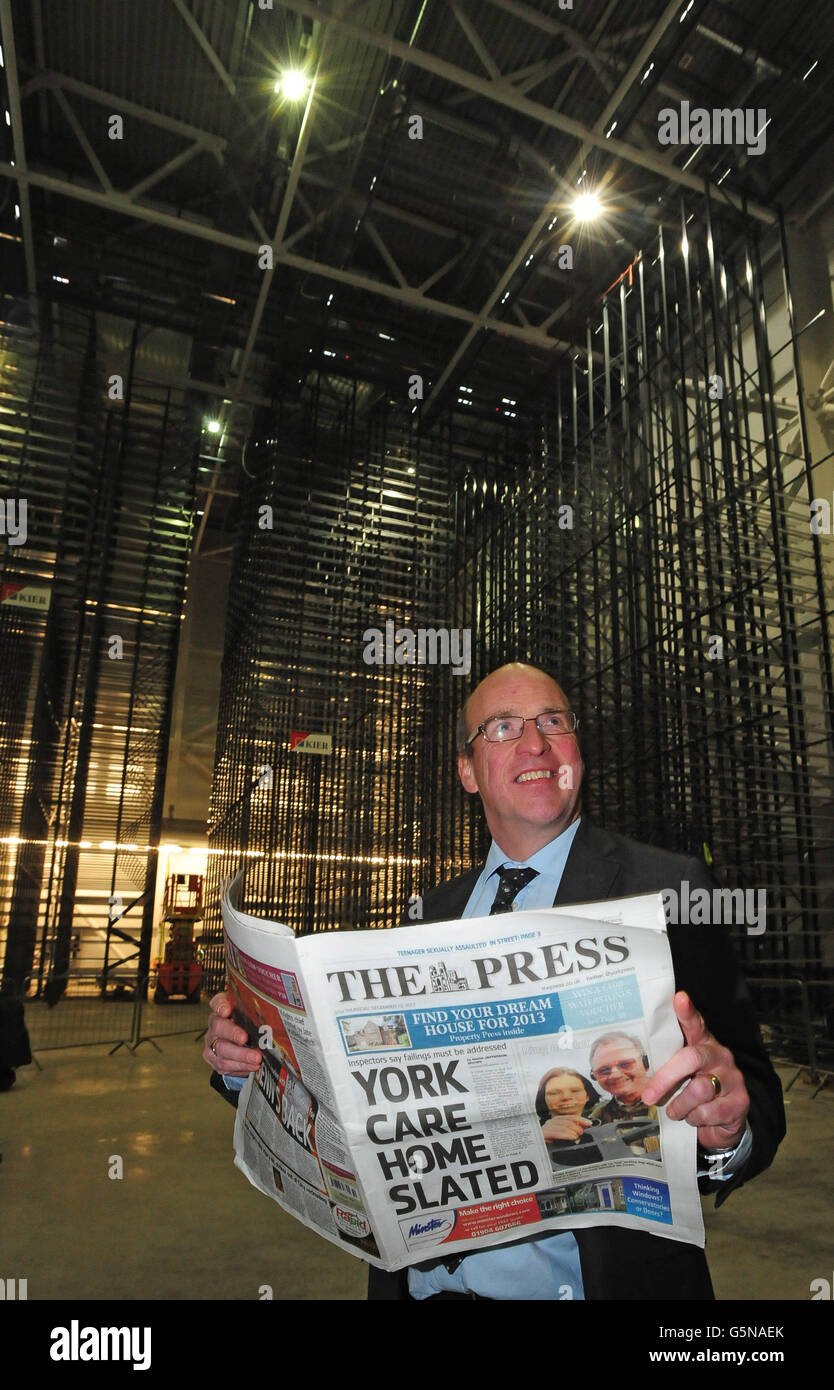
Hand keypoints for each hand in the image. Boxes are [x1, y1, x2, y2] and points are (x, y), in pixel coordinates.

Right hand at [202, 992, 262, 1077]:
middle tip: (245, 1038)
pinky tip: (253, 1066)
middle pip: (218, 1028)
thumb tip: (272, 1009)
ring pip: (222, 1051)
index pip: (217, 1003)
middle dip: (233, 1034)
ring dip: (241, 1056)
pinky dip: (241, 1067)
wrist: (236, 1043)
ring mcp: (211, 1044)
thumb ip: (255, 1009)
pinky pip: (225, 1066)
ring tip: (257, 1059)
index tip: (226, 1010)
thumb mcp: (250, 1014)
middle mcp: (214, 1026)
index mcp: (222, 1009)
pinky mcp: (215, 1061)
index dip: (221, 1006)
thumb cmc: (246, 1025)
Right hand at [542, 1115, 591, 1142]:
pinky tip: (571, 1137)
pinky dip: (564, 1134)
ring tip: (577, 1134)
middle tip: (582, 1131)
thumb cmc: (549, 1147)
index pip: (570, 1118)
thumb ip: (571, 1133)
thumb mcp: (562, 1139)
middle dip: (576, 1124)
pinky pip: (555, 1132)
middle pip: (565, 1120)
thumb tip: (582, 1130)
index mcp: (557, 1122)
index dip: (580, 1119)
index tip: (589, 1123)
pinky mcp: (542, 1134)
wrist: (536, 1152)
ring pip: (561, 1125)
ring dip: (571, 1129)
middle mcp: (551, 1123)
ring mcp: (546, 1128)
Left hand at [641, 991, 748, 1151]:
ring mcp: (732, 1077)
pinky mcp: (739, 1101)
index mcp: (702, 1044)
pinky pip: (707, 1112)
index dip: (687, 1012)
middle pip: (691, 1058)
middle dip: (665, 1078)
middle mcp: (719, 1055)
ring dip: (680, 1106)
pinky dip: (694, 1119)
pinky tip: (696, 1117)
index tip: (679, 998)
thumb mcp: (682, 1074)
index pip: (695, 1024)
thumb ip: (667, 1064)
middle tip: (648, 1096)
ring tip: (677, 1110)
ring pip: (698, 1090)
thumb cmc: (693, 1092)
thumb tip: (634, 1068)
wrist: (723, 1123)